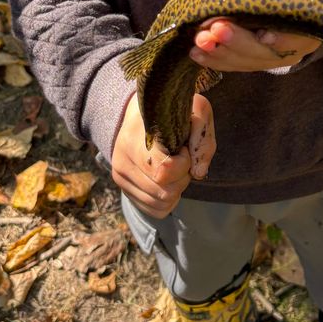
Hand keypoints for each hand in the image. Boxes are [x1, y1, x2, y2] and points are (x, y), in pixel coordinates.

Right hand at [110, 91, 214, 216]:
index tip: (184, 147)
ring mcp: (120, 175)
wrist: (144, 111)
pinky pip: (154, 210)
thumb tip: (198, 173)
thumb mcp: (196, 111)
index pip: (164, 170)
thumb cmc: (173, 112)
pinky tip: (168, 180)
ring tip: (173, 166)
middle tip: (181, 157)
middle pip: (165, 192)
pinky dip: (168, 200)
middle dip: (183, 177)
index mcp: (137, 136)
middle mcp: (122, 158)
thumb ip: (203, 138)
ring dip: (176, 189)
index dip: (183, 163)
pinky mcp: (123, 187)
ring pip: (160, 203)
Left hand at [190, 0, 320, 72]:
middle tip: (214, 30)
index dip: (284, 38)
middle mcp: (299, 36)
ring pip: (252, 61)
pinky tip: (197, 53)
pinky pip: (240, 63)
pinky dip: (218, 60)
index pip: (301, 32)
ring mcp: (279, 49)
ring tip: (199, 43)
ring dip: (223, 55)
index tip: (263, 35)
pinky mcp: (259, 54)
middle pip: (271, 52)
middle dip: (240, 44)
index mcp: (310, 7)